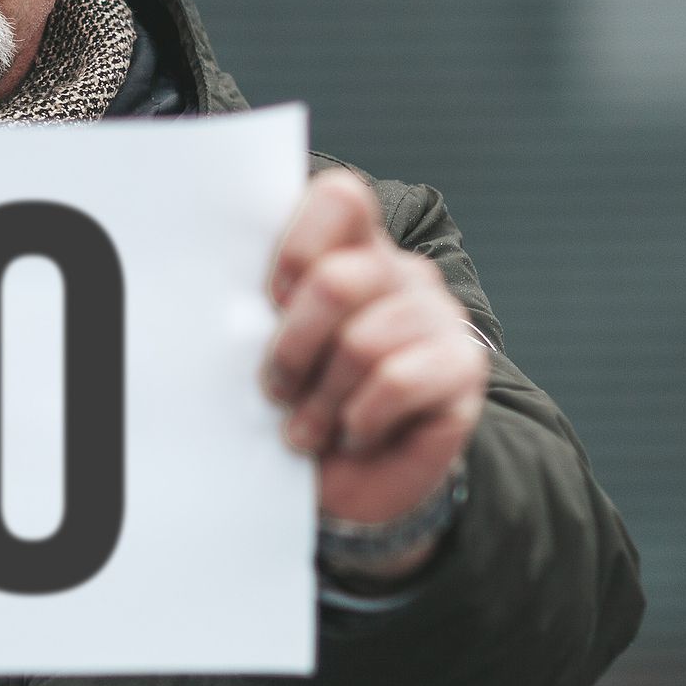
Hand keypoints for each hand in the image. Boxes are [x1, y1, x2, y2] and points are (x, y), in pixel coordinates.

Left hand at [261, 170, 489, 571]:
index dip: (297, 246)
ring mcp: (438, 315)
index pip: (341, 199)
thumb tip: (222, 304)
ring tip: (306, 429)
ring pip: (363, 341)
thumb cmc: (301, 408)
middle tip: (275, 389)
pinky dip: (361, 418)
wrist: (353, 485)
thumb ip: (260, 313)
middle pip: (338, 280)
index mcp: (351, 251)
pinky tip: (353, 435)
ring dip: (322, 399)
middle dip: (292, 347)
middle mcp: (399, 274)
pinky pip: (397, 380)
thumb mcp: (270, 354)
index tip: (270, 299)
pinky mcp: (463, 365)